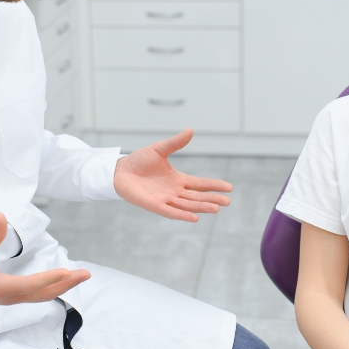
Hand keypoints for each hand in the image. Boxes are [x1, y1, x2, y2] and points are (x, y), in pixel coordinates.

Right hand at [0, 213, 90, 307]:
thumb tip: (2, 216)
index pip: (28, 284)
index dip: (48, 278)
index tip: (66, 271)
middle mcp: (10, 297)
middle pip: (43, 294)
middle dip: (65, 284)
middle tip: (85, 274)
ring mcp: (14, 299)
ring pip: (43, 296)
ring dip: (64, 286)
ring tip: (82, 276)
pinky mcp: (16, 297)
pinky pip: (40, 295)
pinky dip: (55, 287)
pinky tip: (67, 279)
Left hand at [113, 129, 232, 221]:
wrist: (119, 171)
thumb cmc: (139, 161)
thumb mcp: (159, 149)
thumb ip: (175, 143)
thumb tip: (190, 130)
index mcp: (178, 179)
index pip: (200, 184)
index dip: (214, 185)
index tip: (229, 187)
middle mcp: (174, 191)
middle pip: (197, 197)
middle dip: (212, 199)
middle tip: (228, 201)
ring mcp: (165, 199)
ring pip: (188, 205)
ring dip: (202, 207)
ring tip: (217, 208)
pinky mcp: (155, 205)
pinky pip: (171, 212)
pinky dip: (183, 215)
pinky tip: (195, 218)